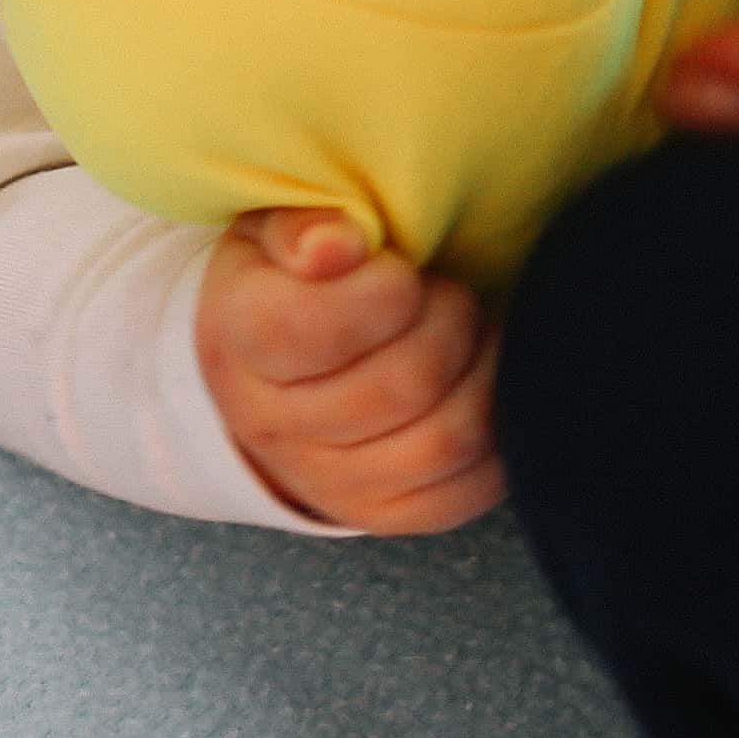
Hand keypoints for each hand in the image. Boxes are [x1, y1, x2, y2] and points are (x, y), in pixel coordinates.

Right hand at [198, 208, 500, 533]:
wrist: (274, 369)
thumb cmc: (290, 277)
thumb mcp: (275, 226)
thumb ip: (300, 223)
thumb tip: (334, 244)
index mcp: (238, 340)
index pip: (311, 329)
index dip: (381, 289)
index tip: (401, 266)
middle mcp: (271, 425)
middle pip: (398, 384)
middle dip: (450, 320)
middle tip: (448, 291)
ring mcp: (329, 482)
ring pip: (444, 439)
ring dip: (485, 372)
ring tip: (474, 332)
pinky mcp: (386, 513)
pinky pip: (470, 487)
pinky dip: (499, 433)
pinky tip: (482, 382)